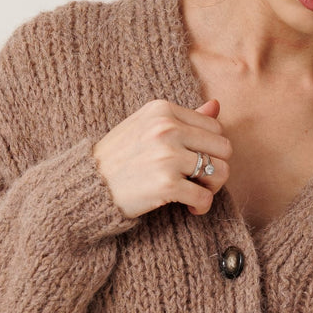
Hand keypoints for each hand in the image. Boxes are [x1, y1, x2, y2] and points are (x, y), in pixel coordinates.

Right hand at [92, 98, 232, 219]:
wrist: (88, 184)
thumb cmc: (120, 157)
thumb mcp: (147, 127)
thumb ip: (184, 118)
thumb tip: (216, 105)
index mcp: (163, 110)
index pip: (215, 127)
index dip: (210, 148)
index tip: (195, 162)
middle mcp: (167, 128)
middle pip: (224, 148)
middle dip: (217, 167)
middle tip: (200, 181)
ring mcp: (167, 156)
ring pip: (221, 172)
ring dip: (212, 188)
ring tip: (195, 193)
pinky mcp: (166, 184)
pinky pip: (205, 197)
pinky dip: (202, 206)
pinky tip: (190, 208)